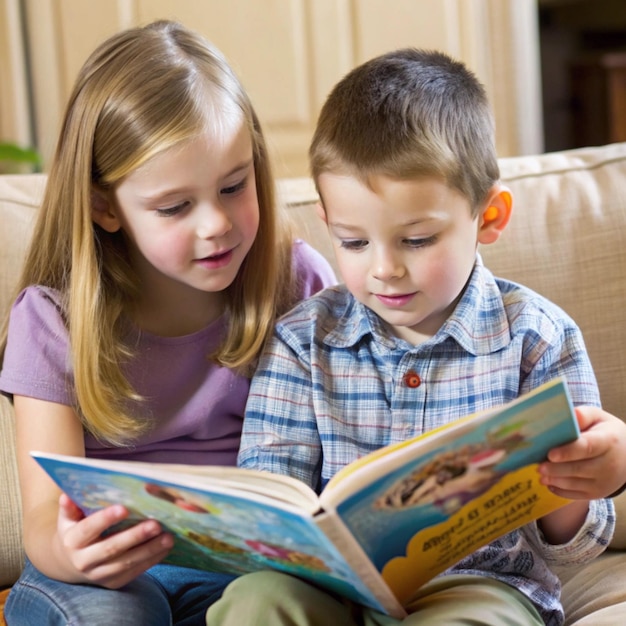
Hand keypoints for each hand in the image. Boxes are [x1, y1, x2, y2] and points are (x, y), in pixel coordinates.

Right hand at [57, 493, 173, 587]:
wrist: (68, 564)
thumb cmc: (75, 530)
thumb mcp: (68, 518)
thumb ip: (70, 507)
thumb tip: (67, 494)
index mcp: (72, 540)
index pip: (89, 529)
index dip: (105, 519)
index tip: (124, 508)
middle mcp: (84, 560)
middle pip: (111, 548)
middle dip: (135, 536)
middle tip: (156, 524)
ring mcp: (98, 575)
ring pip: (126, 563)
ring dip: (149, 550)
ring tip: (168, 537)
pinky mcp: (112, 583)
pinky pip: (134, 572)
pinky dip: (151, 560)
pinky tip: (165, 547)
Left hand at [538, 406, 625, 499]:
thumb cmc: (606, 432)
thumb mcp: (599, 418)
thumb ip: (583, 415)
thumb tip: (571, 415)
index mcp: (608, 442)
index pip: (587, 448)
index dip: (568, 452)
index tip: (550, 454)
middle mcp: (609, 464)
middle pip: (578, 468)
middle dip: (556, 469)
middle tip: (538, 466)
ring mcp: (604, 482)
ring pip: (575, 484)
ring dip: (555, 480)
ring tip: (540, 473)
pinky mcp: (598, 493)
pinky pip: (576, 495)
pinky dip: (560, 490)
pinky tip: (549, 483)